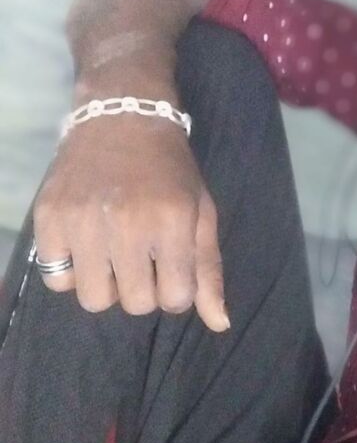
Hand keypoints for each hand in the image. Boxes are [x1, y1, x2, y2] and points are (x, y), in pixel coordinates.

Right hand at [33, 116, 228, 331]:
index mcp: (171, 221)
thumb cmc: (170, 170)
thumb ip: (209, 269)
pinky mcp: (49, 218)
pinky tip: (86, 243)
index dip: (176, 289)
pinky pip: (57, 279)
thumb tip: (220, 325)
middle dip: (144, 288)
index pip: (176, 299)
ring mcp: (83, 221)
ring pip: (94, 299)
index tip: (171, 265)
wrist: (122, 117)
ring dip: (108, 284)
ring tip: (113, 253)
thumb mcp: (200, 212)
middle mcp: (127, 223)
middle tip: (142, 256)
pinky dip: (72, 269)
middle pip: (136, 304)